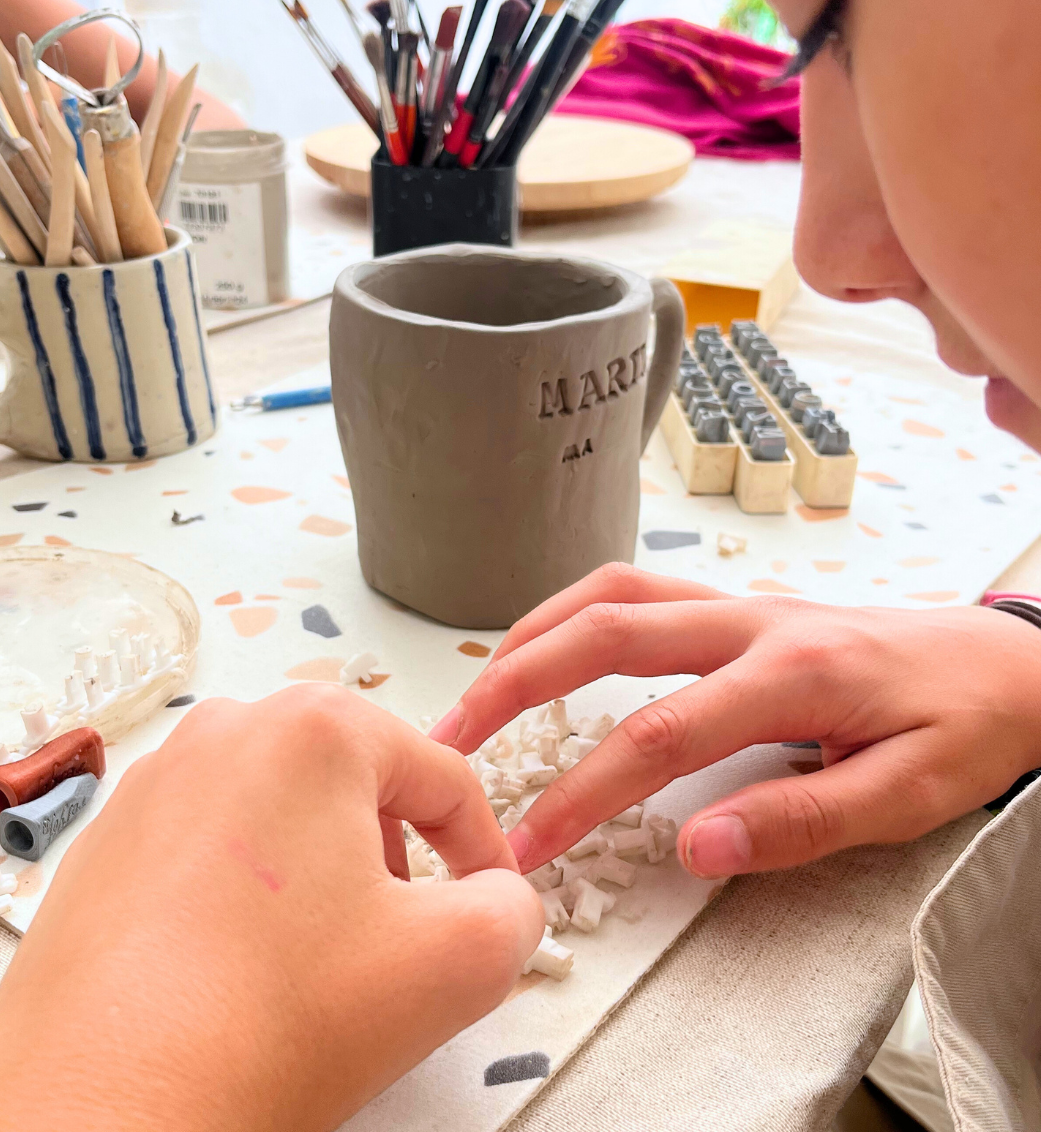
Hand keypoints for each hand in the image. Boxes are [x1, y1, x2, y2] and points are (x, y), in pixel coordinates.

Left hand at [0, 687, 541, 1131]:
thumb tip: (498, 899)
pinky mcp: (101, 842)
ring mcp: (151, 782)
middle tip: (401, 933)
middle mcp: (225, 729)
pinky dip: (245, 892)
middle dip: (396, 852)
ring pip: (279, 810)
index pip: (442, 775)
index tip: (489, 907)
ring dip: (320, 871)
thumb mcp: (454, 964)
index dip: (484, 847)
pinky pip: (207, 846)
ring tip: (317, 955)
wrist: (97, 1111)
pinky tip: (237, 966)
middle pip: (356, 782)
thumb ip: (514, 910)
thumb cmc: (274, 1019)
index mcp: (314, 728)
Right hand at [429, 563, 1040, 878]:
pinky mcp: (737, 606)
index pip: (657, 734)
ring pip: (610, 594)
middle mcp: (750, 622)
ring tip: (478, 688)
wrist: (1009, 663)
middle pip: (604, 634)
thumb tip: (694, 849)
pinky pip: (635, 590)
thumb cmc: (965, 727)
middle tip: (454, 741)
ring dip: (533, 634)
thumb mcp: (908, 793)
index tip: (529, 845)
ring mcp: (740, 603)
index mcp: (790, 673)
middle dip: (515, 685)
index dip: (582, 793)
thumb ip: (800, 821)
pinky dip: (574, 613)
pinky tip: (549, 646)